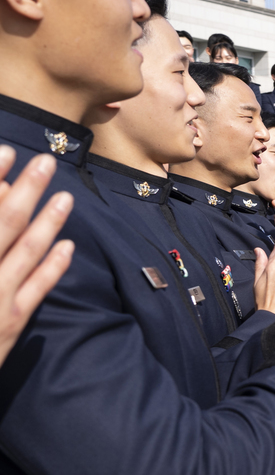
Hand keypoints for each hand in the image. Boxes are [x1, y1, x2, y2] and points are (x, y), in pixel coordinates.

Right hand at [0, 149, 74, 364]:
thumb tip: (4, 207)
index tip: (6, 151)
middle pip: (2, 223)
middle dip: (24, 189)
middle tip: (45, 161)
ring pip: (24, 252)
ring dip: (46, 221)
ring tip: (65, 195)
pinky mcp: (10, 323)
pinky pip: (35, 290)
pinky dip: (52, 267)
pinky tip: (68, 245)